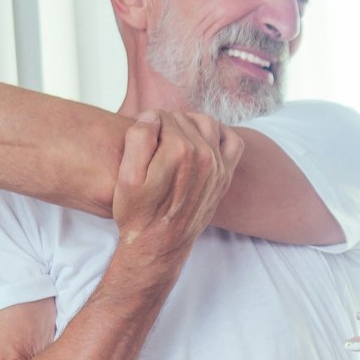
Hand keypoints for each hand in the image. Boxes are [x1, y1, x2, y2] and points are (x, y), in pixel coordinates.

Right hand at [109, 110, 243, 266]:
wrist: (159, 244)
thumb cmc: (138, 213)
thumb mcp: (127, 176)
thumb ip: (138, 138)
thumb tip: (152, 116)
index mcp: (178, 151)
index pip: (161, 116)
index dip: (146, 123)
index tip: (140, 139)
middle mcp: (203, 155)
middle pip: (182, 119)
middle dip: (166, 125)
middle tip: (152, 143)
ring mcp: (218, 165)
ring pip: (206, 123)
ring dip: (189, 124)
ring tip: (172, 140)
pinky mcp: (225, 176)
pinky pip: (232, 141)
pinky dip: (219, 134)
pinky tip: (201, 142)